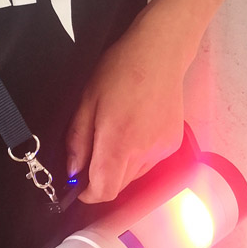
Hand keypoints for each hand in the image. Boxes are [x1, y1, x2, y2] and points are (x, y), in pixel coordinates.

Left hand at [66, 0, 190, 202]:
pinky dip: (137, 156)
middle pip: (118, 187)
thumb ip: (77, 141)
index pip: (104, 191)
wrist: (159, 53)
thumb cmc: (118, 71)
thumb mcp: (86, 101)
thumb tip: (73, 172)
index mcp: (118, 143)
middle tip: (93, 152)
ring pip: (134, 176)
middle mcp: (143, 153)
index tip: (78, 185)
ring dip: (120, 167)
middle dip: (102, 178)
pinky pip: (149, 163)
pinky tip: (135, 130)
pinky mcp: (173, 145)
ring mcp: (162, 151)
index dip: (88, 194)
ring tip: (116, 134)